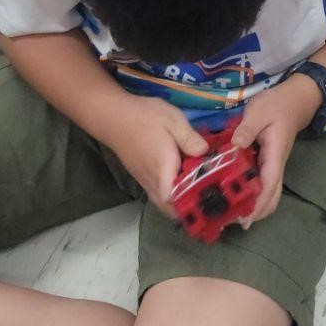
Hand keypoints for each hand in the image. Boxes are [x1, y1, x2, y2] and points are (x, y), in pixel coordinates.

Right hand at [104, 93, 209, 210]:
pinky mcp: (142, 179)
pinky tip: (184, 183)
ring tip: (201, 193)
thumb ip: (189, 138)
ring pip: (164, 205)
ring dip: (180, 205)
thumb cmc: (144, 116)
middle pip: (170, 209)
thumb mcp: (172, 119)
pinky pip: (158, 197)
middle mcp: (153, 180)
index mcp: (162, 167)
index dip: (191, 202)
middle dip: (190, 209)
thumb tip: (205, 152)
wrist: (113, 116)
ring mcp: (145, 181)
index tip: (211, 197)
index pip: (173, 198)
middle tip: (210, 197)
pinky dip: (171, 198)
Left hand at [230, 75, 316, 224]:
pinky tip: (235, 193)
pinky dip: (252, 194)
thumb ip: (247, 129)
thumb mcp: (259, 112)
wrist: (294, 99)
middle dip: (256, 213)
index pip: (269, 185)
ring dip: (254, 206)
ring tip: (232, 212)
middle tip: (232, 221)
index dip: (258, 204)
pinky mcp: (268, 162)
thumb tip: (235, 146)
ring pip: (269, 193)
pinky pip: (263, 184)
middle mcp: (276, 165)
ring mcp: (273, 165)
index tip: (244, 219)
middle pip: (272, 197)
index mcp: (275, 155)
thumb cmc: (277, 104)